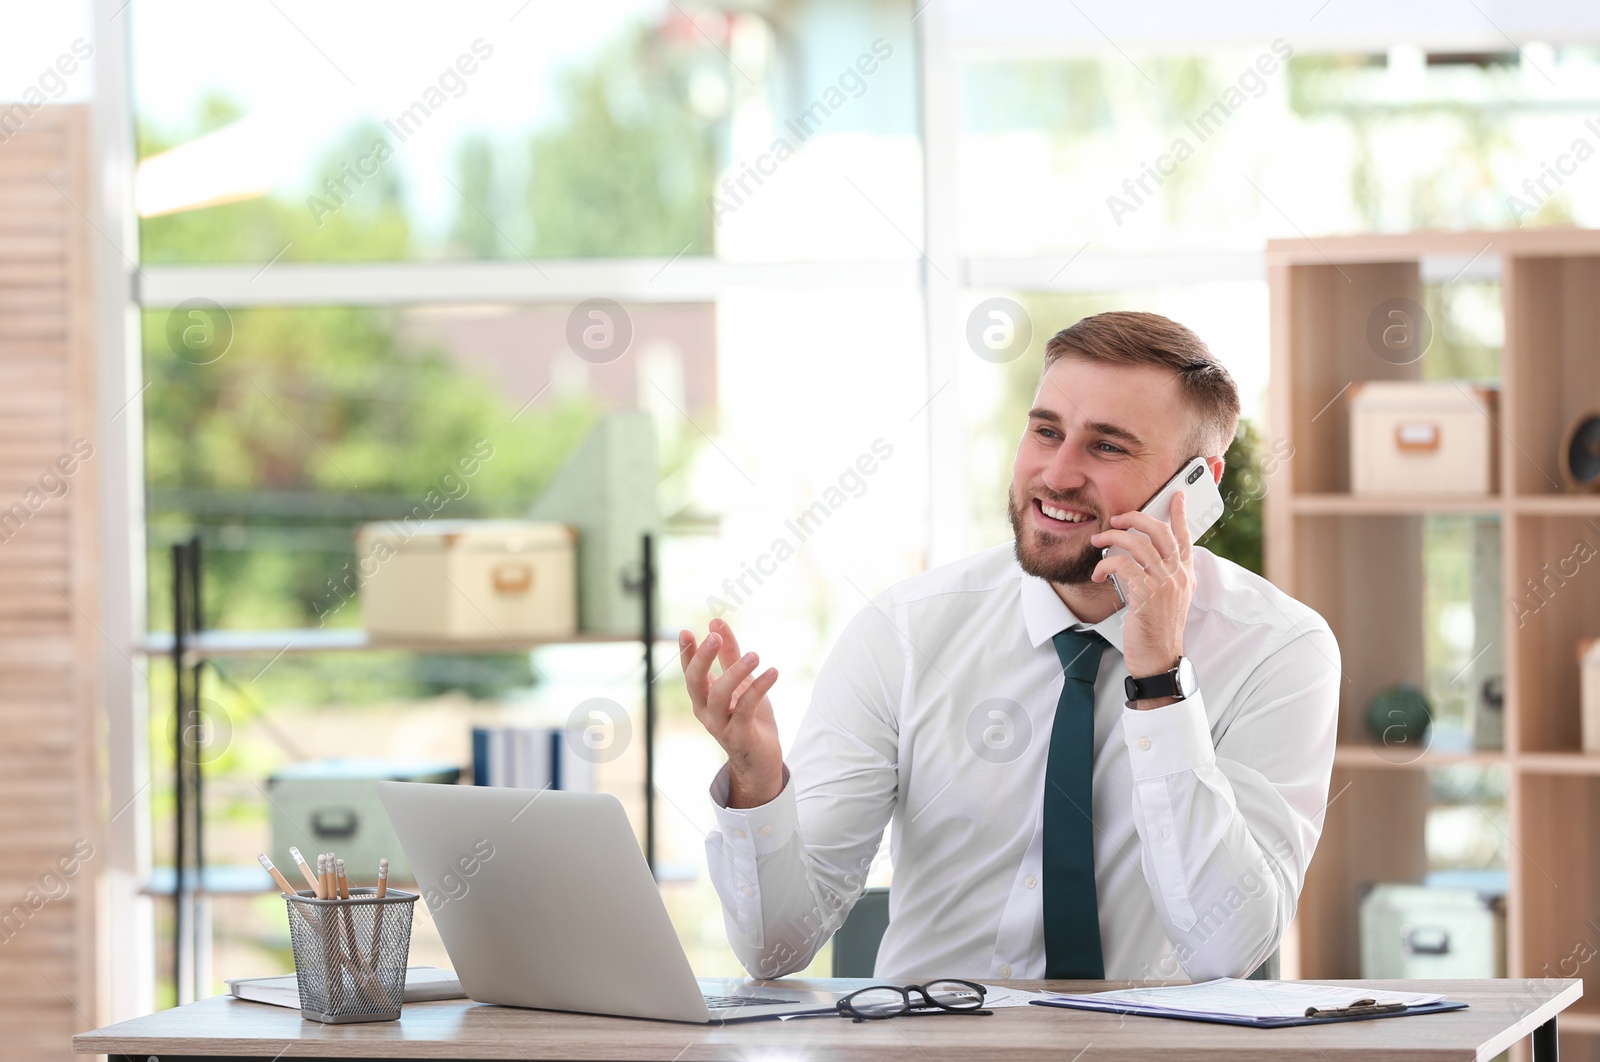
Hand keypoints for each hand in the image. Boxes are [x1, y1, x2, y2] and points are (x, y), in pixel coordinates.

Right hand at [679, 617, 784, 805]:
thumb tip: (716, 623)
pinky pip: (746, 708)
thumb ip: (729, 655)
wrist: (761, 760)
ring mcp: (721, 724)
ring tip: (755, 655)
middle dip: (702, 658)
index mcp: (703, 698)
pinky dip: (759, 688)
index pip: (689, 671)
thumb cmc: (748, 718)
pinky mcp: (740, 735)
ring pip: (719, 695)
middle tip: (713, 637)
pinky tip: (772, 672)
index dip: (686, 652)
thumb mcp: (740, 682)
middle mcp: (706, 711)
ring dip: (735, 672)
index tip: (686, 631)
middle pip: (695, 682)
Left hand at [1090, 491, 1193, 708]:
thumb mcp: (1168, 598)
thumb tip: (1145, 555)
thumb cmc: (1158, 628)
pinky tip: (1098, 572)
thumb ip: (1164, 575)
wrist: (1159, 658)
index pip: (1185, 536)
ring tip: (1099, 541)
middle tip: (1117, 519)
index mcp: (1185, 574)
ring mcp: (1164, 584)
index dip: (1179, 514)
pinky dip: (1106, 564)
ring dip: (1113, 539)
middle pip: (1160, 532)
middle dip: (1136, 518)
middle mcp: (1178, 576)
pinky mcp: (1146, 595)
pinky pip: (1123, 566)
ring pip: (1138, 545)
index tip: (1176, 495)